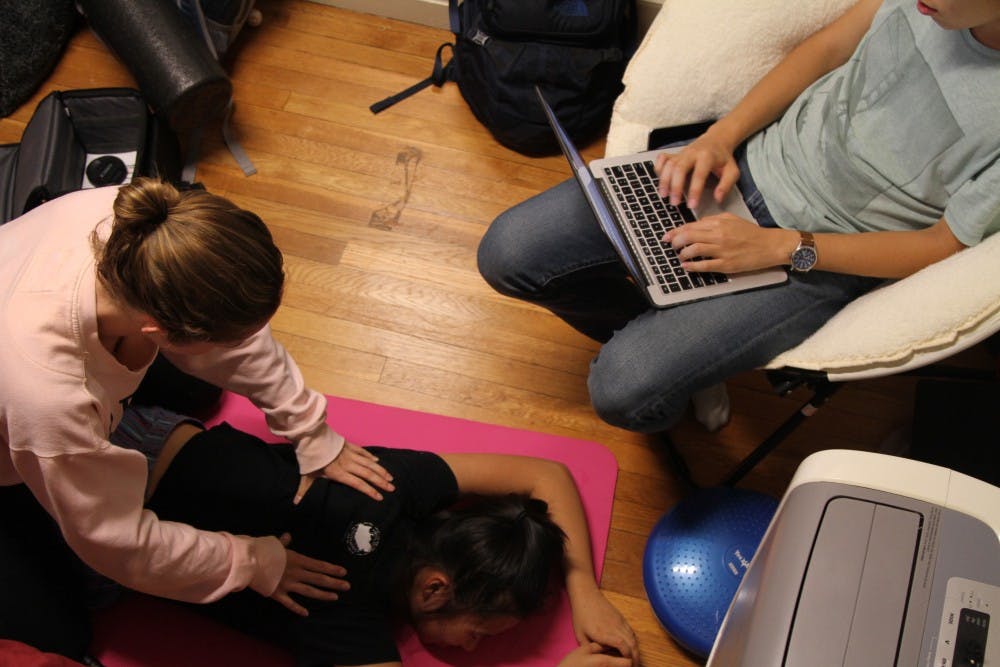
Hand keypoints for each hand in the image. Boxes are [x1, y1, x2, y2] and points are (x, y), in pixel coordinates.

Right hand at [271, 533, 348, 616]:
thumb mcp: (275, 544)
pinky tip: (306, 613)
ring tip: (335, 597)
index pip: (319, 565)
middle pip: (318, 578)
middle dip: (334, 582)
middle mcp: (296, 573)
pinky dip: (297, 608)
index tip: (344, 572)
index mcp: (298, 560)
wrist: (249, 562)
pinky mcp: (277, 594)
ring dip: (323, 594)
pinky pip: (289, 603)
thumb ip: (284, 542)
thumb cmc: (263, 550)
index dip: (332, 569)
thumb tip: (287, 536)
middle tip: (347, 586)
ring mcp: (288, 585)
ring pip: (309, 591)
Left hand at [307, 441, 394, 501]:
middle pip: (368, 474)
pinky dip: (371, 457)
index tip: (380, 497)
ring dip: (380, 470)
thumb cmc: (309, 458)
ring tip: (390, 477)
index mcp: (339, 473)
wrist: (311, 437)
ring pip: (369, 463)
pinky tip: (377, 461)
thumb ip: (304, 490)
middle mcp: (348, 464)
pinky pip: (363, 452)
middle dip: (381, 482)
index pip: (358, 483)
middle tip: (392, 488)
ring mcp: (350, 454)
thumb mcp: (306, 476)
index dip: (369, 491)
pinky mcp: (350, 446)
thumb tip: (295, 504)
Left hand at [569, 586, 638, 665]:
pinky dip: (633, 641)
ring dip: (636, 650)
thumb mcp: (580, 634)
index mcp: (602, 632)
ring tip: (635, 660)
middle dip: (635, 657)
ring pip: (633, 638)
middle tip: (635, 666)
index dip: (627, 655)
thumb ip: (589, 647)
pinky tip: (632, 647)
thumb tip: (598, 657)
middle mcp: (613, 627)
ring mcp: (619, 622)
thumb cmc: (581, 615)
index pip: (621, 645)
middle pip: (631, 643)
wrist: (586, 595)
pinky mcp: (621, 618)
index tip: (628, 664)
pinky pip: (631, 631)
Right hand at [654, 131, 739, 209]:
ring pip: (669, 165)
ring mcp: (682, 153)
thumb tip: (718, 198)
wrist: (716, 140)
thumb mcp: (732, 171)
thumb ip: (726, 185)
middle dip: (675, 186)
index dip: (694, 191)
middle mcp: (692, 153)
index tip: (692, 205)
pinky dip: (658, 167)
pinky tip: (658, 178)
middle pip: (679, 168)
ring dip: (664, 180)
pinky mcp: (675, 154)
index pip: (699, 174)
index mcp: (707, 156)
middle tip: (674, 202)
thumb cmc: (723, 158)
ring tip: (664, 195)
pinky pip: (663, 159)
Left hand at [662, 213, 795, 273]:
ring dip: (682, 254)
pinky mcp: (727, 264)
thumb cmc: (751, 232)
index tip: (667, 236)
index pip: (690, 226)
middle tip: (671, 246)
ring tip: (680, 256)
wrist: (770, 245)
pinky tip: (686, 266)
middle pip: (688, 237)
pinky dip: (692, 266)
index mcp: (719, 223)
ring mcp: (722, 250)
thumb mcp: (731, 219)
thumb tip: (696, 224)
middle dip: (675, 242)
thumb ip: (713, 220)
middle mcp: (719, 235)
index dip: (675, 232)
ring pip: (694, 250)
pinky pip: (704, 265)